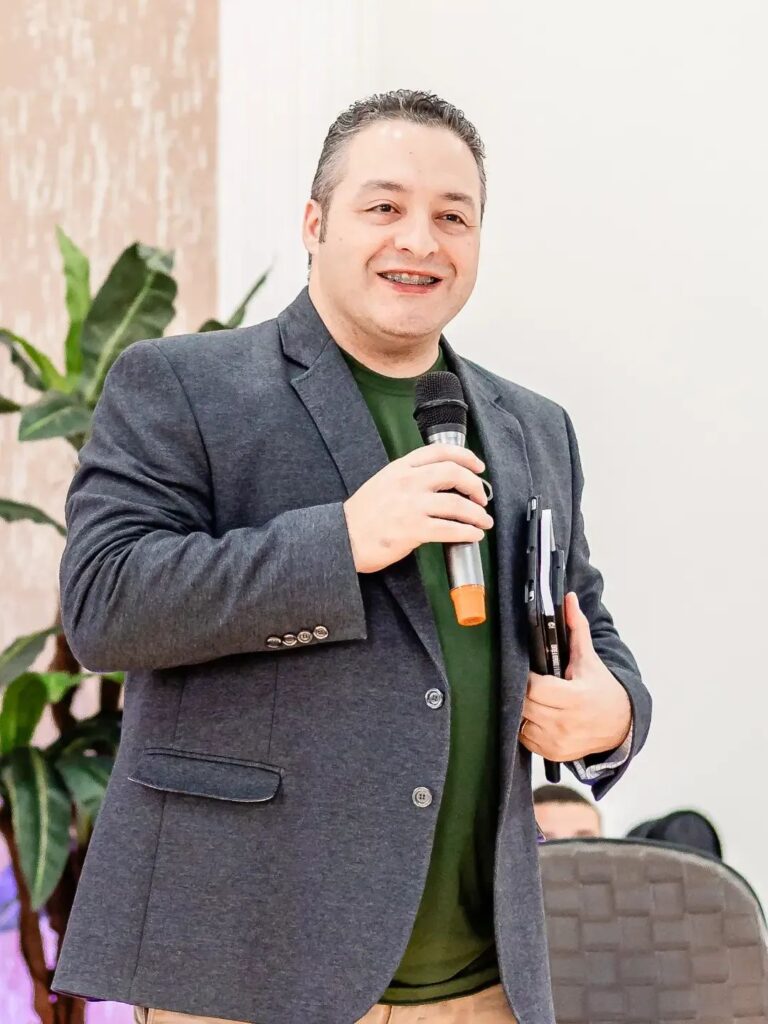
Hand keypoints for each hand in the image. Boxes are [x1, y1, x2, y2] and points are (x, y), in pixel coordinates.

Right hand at [343, 444, 492, 573]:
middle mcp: (408, 482)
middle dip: (475, 485)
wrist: (342, 537)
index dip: (466, 456)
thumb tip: (441, 483)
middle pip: (454, 473)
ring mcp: (411, 506)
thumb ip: (409, 478)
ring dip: (477, 513)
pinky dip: (467, 532)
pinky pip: (449, 529)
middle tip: (481, 497)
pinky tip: (473, 535)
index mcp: (401, 467)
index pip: (440, 451)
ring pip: (457, 504)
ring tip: (484, 521)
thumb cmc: (362, 515)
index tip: (478, 466)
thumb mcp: (383, 482)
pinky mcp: (413, 530)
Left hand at [519, 592, 631, 761]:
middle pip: (525, 705)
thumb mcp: (588, 659)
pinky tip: (536, 715)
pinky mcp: (553, 754)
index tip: (529, 671)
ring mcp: (559, 742)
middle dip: (521, 692)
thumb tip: (568, 599)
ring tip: (533, 699)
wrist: (620, 725)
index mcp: (575, 698)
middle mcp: (566, 723)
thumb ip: (576, 628)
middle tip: (527, 683)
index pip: (534, 689)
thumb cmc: (601, 688)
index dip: (527, 678)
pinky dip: (526, 727)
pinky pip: (525, 739)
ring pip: (521, 723)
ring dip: (522, 710)